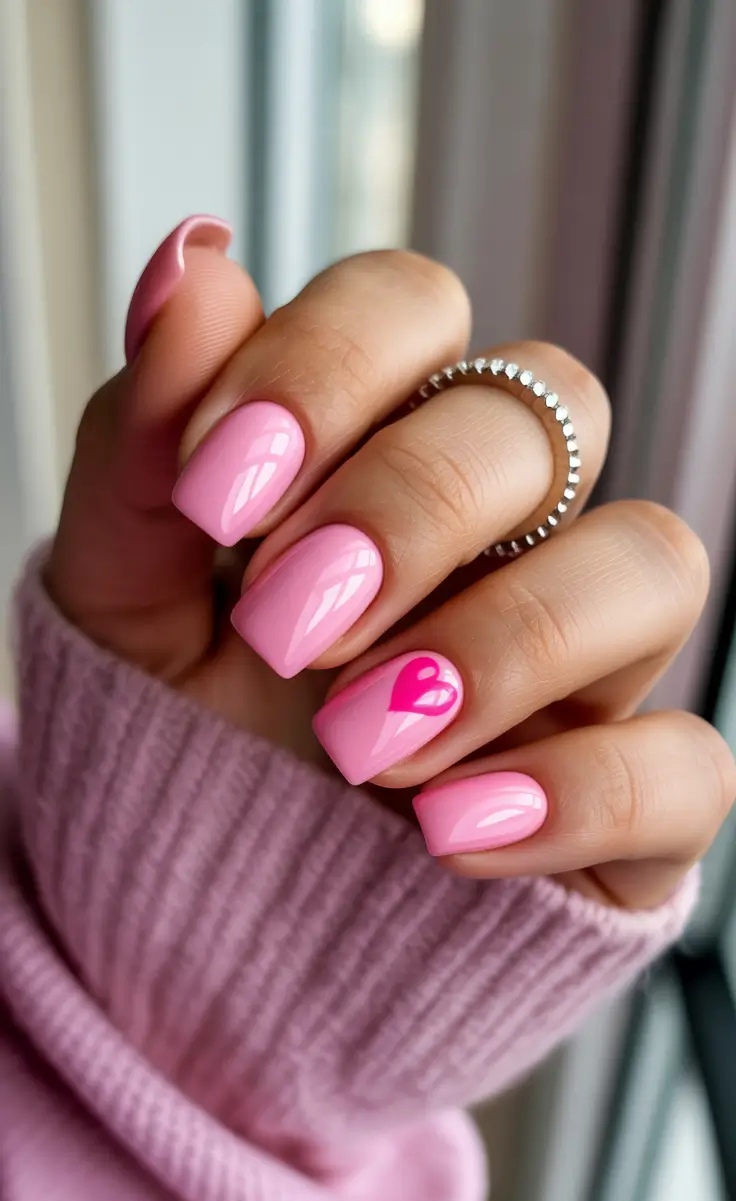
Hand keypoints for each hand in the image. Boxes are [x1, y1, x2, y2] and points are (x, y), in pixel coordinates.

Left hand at [47, 218, 735, 910]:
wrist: (203, 930)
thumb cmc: (176, 744)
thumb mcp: (119, 602)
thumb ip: (144, 447)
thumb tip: (190, 262)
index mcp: (380, 451)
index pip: (415, 307)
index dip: (327, 366)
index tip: (217, 488)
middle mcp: (506, 534)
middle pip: (548, 411)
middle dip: (411, 504)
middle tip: (285, 622)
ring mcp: (581, 665)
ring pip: (651, 562)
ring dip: (505, 639)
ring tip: (358, 741)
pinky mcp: (627, 802)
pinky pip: (686, 764)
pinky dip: (575, 792)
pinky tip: (443, 833)